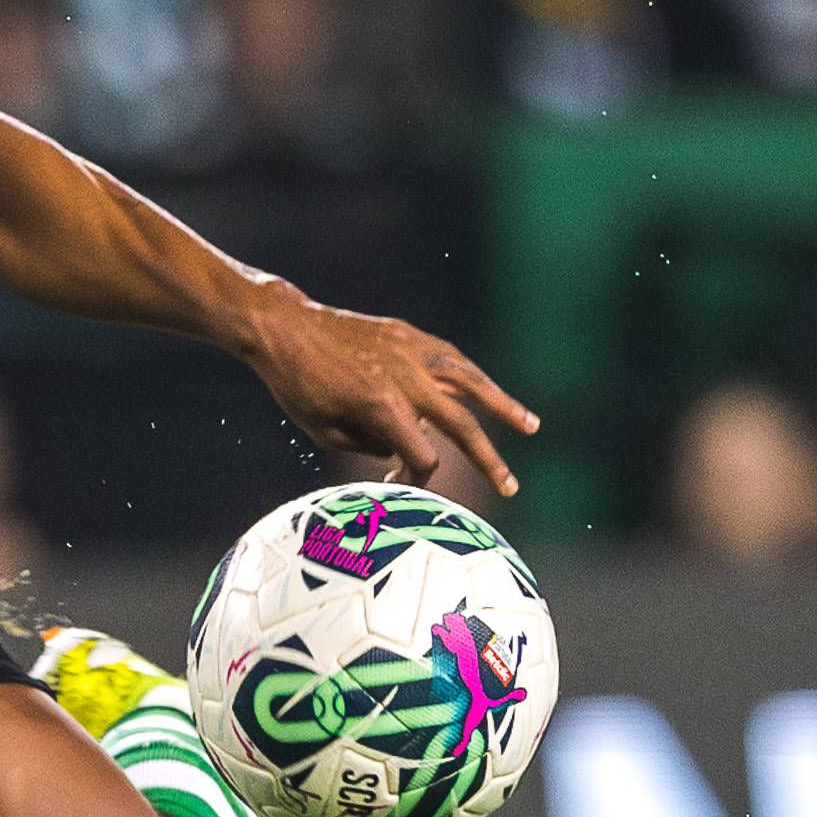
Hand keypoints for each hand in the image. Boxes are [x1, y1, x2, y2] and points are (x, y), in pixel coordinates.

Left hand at [244, 290, 538, 501]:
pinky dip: (473, 377)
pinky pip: (450, 358)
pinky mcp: (408, 335)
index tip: (399, 486)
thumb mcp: (325, 432)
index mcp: (382, 408)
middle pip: (462, 425)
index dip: (416, 477)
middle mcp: (406, 379)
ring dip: (504, 406)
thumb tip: (405, 452)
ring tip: (532, 427)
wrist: (285, 329)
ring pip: (471, 383)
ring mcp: (411, 353)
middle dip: (488, 460)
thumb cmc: (297, 387)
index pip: (422, 455)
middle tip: (511, 487)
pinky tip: (489, 392)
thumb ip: (370, 447)